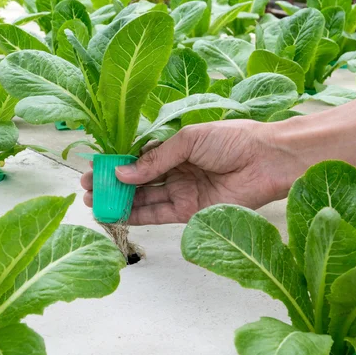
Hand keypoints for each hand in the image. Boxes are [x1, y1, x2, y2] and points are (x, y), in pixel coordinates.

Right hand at [81, 120, 302, 224]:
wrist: (267, 160)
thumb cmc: (232, 140)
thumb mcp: (188, 140)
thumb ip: (156, 158)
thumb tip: (122, 171)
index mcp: (175, 148)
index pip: (139, 158)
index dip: (116, 163)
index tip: (93, 168)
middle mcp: (175, 171)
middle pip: (137, 180)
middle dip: (112, 184)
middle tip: (87, 188)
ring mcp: (181, 192)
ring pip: (143, 199)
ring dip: (119, 201)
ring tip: (94, 202)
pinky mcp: (189, 212)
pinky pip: (158, 214)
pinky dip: (137, 215)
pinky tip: (116, 213)